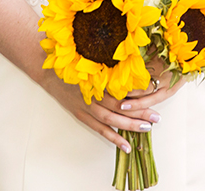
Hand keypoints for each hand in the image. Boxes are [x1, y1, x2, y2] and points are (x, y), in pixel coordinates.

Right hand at [37, 70, 165, 151]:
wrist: (48, 70)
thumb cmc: (71, 62)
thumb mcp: (91, 59)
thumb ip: (109, 67)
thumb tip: (132, 69)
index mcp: (97, 78)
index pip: (122, 88)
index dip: (139, 92)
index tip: (155, 93)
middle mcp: (93, 93)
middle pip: (120, 106)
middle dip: (140, 112)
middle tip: (157, 117)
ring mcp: (86, 106)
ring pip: (111, 119)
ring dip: (130, 125)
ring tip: (147, 129)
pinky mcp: (81, 114)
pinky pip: (99, 129)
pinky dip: (113, 137)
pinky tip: (126, 146)